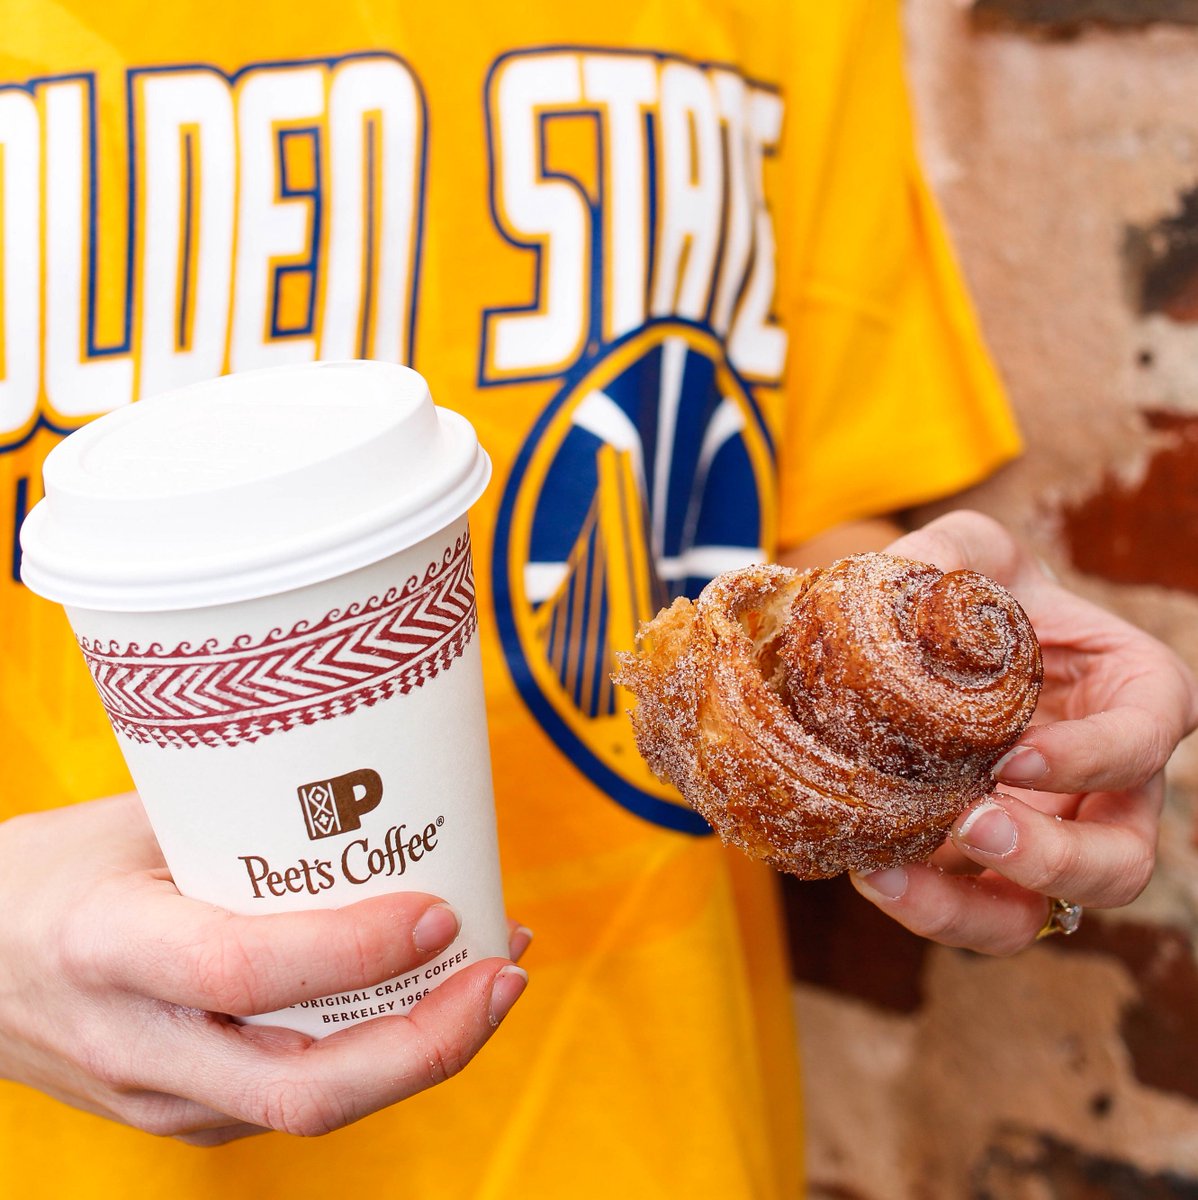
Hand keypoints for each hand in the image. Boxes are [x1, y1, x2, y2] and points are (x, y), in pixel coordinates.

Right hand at [0, 792, 529, 1144]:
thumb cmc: (54, 873)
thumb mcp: (134, 820)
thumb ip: (246, 817)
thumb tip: (388, 787)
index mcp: (108, 947)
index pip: (242, 971)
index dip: (354, 951)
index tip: (442, 911)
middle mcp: (137, 1045)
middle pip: (304, 1090)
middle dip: (429, 1043)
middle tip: (505, 970)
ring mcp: (161, 1098)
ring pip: (314, 1107)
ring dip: (423, 1049)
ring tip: (497, 971)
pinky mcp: (186, 1114)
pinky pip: (298, 1097)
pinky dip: (378, 1053)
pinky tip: (430, 994)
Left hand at [849, 510, 1197, 954]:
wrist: (930, 639)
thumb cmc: (977, 591)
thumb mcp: (971, 552)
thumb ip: (950, 551)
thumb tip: (904, 577)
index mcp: (1132, 698)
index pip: (1144, 739)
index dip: (1093, 759)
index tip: (1015, 755)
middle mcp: (1108, 785)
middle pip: (1120, 860)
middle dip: (1051, 859)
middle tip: (972, 825)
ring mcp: (1049, 835)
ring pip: (1046, 913)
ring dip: (974, 910)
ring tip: (891, 873)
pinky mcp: (986, 867)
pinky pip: (974, 912)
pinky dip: (925, 906)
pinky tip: (868, 871)